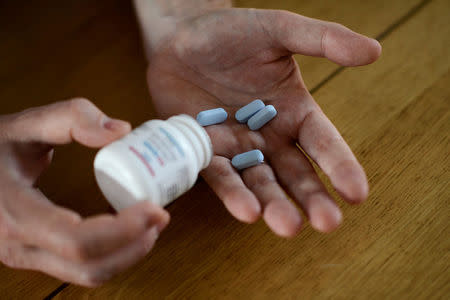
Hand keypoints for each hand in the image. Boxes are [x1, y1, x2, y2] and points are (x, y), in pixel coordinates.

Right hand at [0, 99, 169, 285]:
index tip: (154, 208)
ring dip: (127, 255)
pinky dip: (114, 256)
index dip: (122, 230)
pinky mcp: (38, 256)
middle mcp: (18, 245)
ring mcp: (27, 256)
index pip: (76, 239)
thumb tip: (121, 130)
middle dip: (133, 245)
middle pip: (87, 265)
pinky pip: (82, 268)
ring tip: (152, 227)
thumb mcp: (26, 124)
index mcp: (14, 213)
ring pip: (87, 274)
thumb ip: (72, 118)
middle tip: (161, 216)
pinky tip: (132, 234)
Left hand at [144, 8, 380, 235]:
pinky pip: (220, 175)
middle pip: (296, 173)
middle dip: (311, 198)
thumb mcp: (278, 29)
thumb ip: (322, 39)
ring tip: (287, 226)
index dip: (340, 166)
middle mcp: (269, 136)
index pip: (323, 142)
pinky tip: (247, 211)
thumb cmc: (231, 32)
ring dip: (274, 205)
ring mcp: (238, 147)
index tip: (357, 194)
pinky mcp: (206, 151)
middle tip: (327, 224)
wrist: (181, 38)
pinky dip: (232, 193)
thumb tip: (373, 51)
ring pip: (261, 182)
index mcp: (294, 111)